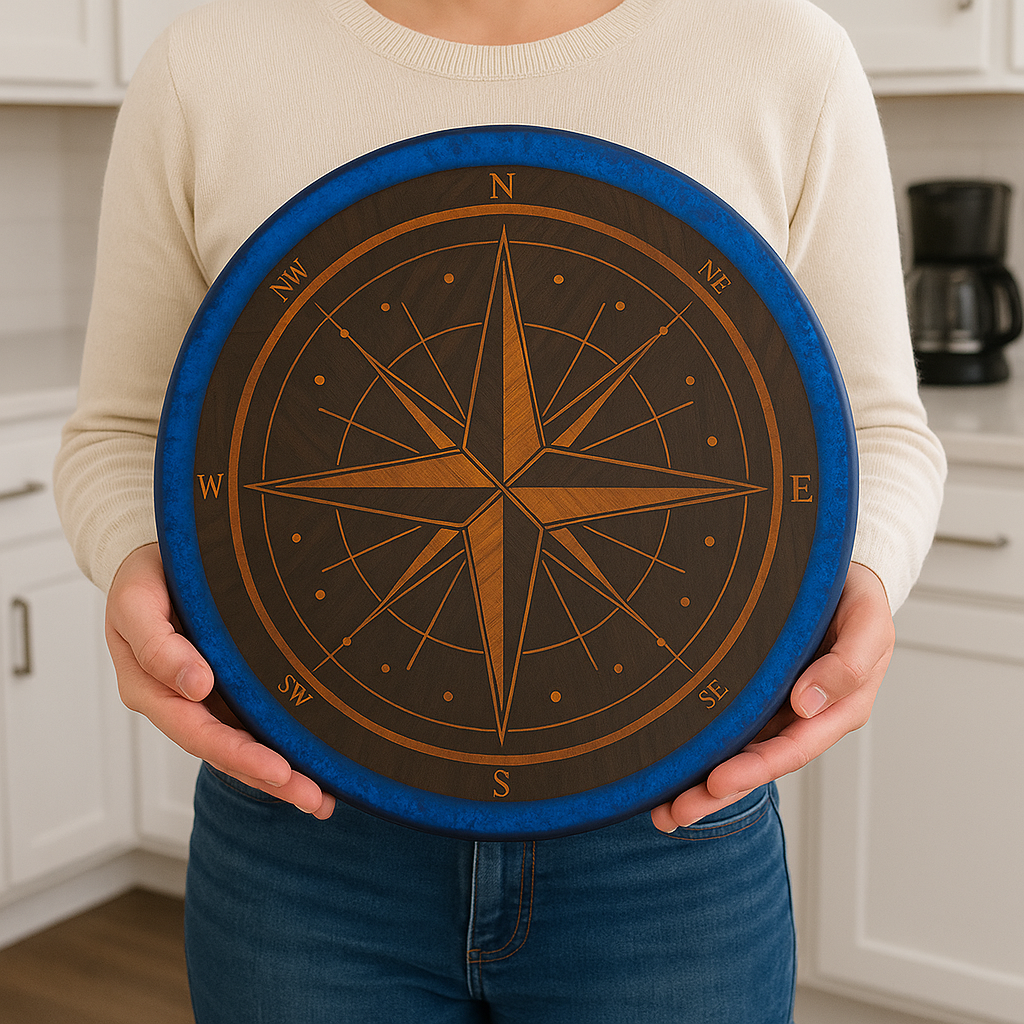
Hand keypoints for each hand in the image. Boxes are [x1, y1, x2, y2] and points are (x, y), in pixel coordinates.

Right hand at [105, 543, 335, 817]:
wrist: (156, 561)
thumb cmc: (143, 580)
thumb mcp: (136, 603)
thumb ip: (157, 645)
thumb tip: (195, 686)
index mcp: (152, 689)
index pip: (198, 732)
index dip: (238, 754)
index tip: (277, 769)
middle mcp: (180, 703)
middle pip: (225, 751)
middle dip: (270, 778)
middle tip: (314, 797)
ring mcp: (206, 701)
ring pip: (242, 747)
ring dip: (281, 777)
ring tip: (322, 798)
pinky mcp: (228, 691)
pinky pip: (253, 726)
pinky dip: (281, 750)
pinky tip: (314, 770)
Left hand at [650, 561, 893, 831]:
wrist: (841, 578)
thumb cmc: (858, 601)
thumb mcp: (867, 625)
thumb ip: (848, 663)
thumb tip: (808, 703)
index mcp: (835, 710)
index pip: (792, 748)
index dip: (755, 768)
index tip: (717, 782)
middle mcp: (802, 718)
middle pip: (757, 764)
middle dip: (717, 793)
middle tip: (674, 812)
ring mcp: (775, 709)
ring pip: (737, 753)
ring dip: (701, 785)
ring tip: (660, 810)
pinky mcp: (753, 695)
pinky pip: (726, 728)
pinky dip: (701, 751)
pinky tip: (669, 769)